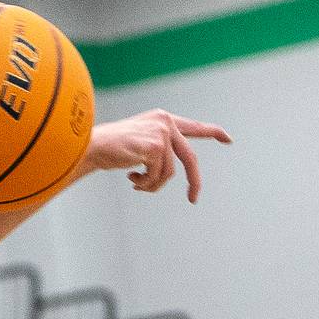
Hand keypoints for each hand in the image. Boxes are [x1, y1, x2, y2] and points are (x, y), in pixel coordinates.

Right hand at [78, 109, 230, 202]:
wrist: (90, 146)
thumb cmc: (107, 148)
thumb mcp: (136, 145)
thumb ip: (155, 150)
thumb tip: (167, 173)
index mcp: (161, 119)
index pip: (193, 126)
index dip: (212, 132)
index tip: (227, 139)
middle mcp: (165, 122)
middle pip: (189, 158)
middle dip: (193, 181)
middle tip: (194, 199)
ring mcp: (162, 133)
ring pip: (170, 172)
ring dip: (153, 184)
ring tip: (135, 183)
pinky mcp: (156, 146)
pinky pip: (159, 177)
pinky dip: (146, 184)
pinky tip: (131, 178)